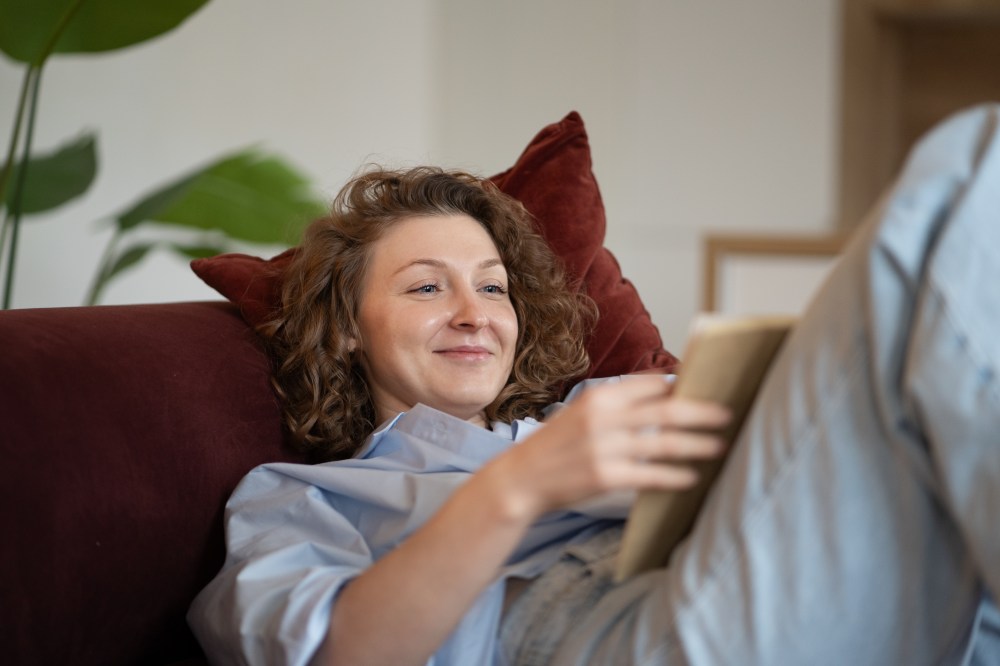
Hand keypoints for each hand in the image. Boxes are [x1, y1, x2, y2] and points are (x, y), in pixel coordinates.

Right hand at [483, 376, 731, 521]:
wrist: (520, 479)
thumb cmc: (555, 447)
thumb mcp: (580, 414)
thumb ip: (617, 405)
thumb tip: (663, 395)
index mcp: (598, 397)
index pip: (651, 384)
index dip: (681, 385)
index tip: (706, 386)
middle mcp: (603, 418)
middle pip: (666, 411)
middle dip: (701, 412)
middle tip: (727, 414)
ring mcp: (605, 448)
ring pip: (665, 444)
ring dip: (697, 445)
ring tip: (719, 446)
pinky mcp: (605, 477)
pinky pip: (651, 475)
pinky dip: (675, 475)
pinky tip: (692, 476)